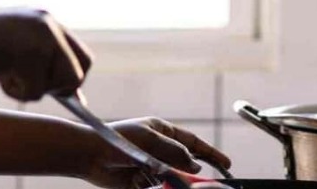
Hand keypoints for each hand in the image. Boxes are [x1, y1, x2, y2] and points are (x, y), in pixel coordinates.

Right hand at [0, 7, 92, 100]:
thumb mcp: (13, 49)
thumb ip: (42, 63)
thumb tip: (75, 95)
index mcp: (45, 19)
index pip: (80, 54)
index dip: (72, 77)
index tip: (59, 93)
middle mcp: (49, 24)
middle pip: (80, 70)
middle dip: (61, 87)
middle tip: (29, 85)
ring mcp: (42, 37)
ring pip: (61, 83)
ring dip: (33, 89)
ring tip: (6, 74)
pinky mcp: (31, 54)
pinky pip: (36, 91)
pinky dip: (16, 92)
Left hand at [81, 117, 231, 188]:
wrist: (89, 154)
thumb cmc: (118, 139)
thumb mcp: (150, 139)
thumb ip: (176, 151)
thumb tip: (196, 165)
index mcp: (163, 132)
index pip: (193, 143)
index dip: (211, 154)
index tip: (226, 165)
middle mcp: (159, 150)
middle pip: (185, 165)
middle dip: (188, 174)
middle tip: (198, 182)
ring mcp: (151, 166)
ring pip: (171, 179)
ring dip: (163, 179)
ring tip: (144, 172)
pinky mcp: (141, 181)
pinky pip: (156, 188)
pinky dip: (148, 185)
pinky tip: (134, 178)